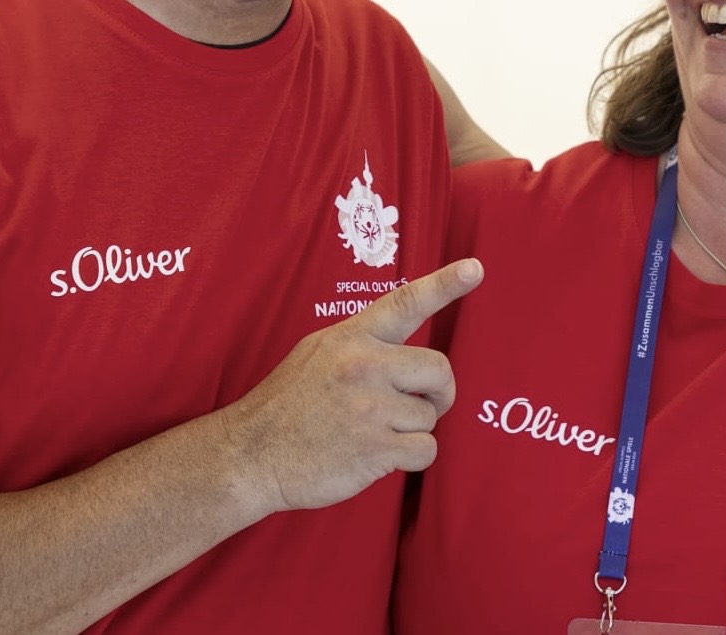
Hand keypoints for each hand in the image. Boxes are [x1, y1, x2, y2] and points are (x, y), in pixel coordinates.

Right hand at [221, 258, 482, 515]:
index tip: (475, 268)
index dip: (445, 284)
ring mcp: (370, 408)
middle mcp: (365, 365)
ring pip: (431, 415)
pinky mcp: (375, 449)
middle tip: (424, 404)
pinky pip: (426, 451)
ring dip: (414, 428)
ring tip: (377, 432)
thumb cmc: (288, 403)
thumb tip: (407, 354)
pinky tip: (381, 455)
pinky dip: (412, 457)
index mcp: (353, 336)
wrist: (250, 453)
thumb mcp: (318, 352)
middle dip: (440, 391)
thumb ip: (364, 345)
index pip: (406, 302)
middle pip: (440, 369)